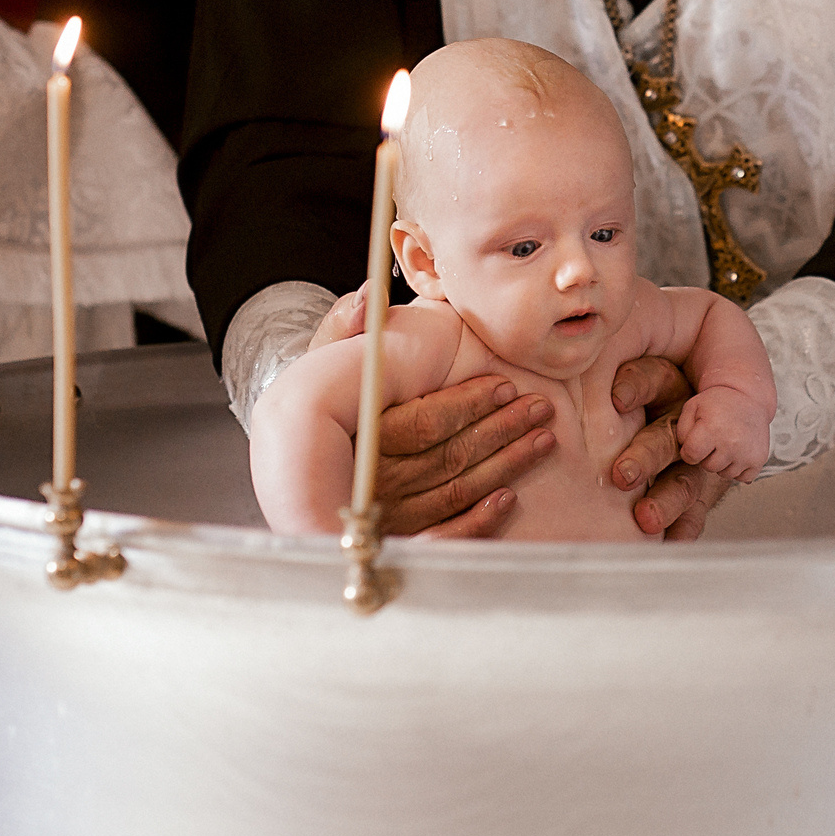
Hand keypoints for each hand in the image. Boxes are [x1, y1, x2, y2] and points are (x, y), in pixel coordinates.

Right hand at [311, 282, 556, 536]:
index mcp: (360, 433)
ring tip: (542, 439)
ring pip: (455, 491)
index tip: (506, 385)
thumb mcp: (321, 362)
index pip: (425, 422)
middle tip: (540, 409)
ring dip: (505, 465)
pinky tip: (509, 498)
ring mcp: (385, 515)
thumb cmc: (320, 404)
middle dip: (502, 430)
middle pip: (449, 456)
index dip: (470, 403)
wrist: (292, 465)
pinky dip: (478, 521)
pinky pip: (443, 535)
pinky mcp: (396, 540)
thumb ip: (344, 328)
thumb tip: (366, 295)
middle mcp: (372, 479)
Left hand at [607, 357, 734, 539]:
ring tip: (645, 519)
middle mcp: (681, 421)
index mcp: (663, 383)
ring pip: (685, 478)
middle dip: (647, 454)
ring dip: (666, 499)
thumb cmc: (616, 393)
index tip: (618, 399)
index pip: (655, 378)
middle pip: (668, 435)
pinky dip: (682, 529)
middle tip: (622, 474)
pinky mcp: (697, 493)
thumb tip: (528, 353)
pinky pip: (695, 512)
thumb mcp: (610, 364)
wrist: (673, 416)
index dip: (637, 386)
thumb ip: (589, 363)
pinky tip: (671, 542)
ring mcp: (692, 460)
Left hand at [676, 387, 770, 482]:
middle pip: (708, 466)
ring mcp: (747, 453)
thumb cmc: (717, 404)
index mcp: (712, 428)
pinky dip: (739, 468)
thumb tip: (686, 455)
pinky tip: (738, 452)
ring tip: (727, 442)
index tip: (696, 440)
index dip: (689, 450)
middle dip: (707, 456)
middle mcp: (732, 442)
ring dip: (723, 462)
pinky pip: (742, 478)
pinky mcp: (759, 459)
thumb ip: (681, 431)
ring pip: (725, 473)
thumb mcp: (693, 407)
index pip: (690, 456)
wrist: (749, 397)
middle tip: (714, 438)